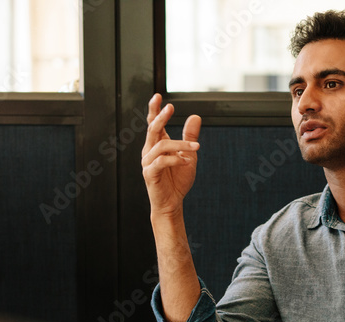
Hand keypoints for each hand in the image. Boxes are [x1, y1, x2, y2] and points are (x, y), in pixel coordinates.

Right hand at [141, 93, 201, 218]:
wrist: (172, 202)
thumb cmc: (178, 180)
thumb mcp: (189, 155)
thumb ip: (190, 137)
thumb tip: (195, 117)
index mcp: (157, 144)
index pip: (153, 123)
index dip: (154, 109)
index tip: (158, 96)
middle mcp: (150, 150)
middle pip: (152, 129)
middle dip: (160, 117)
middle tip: (170, 107)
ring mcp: (148, 162)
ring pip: (161, 145)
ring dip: (180, 144)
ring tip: (196, 148)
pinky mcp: (150, 174)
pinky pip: (160, 162)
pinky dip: (175, 160)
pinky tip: (186, 162)